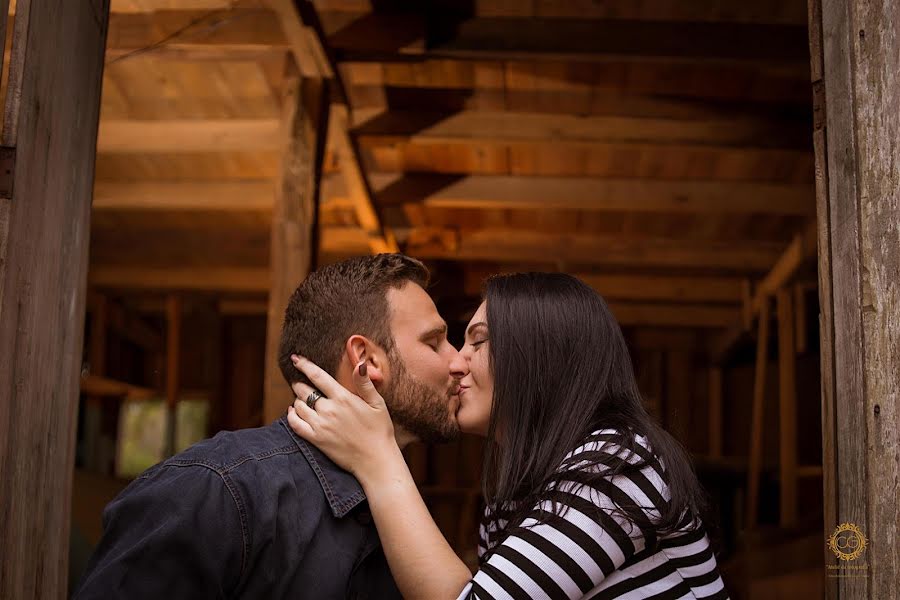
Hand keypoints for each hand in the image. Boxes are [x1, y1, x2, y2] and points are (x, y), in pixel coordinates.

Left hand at [286, 355, 398, 478]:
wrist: (375, 460)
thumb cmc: (380, 430)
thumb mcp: (377, 403)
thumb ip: (364, 383)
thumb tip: (359, 364)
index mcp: (343, 398)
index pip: (317, 376)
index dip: (304, 365)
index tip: (295, 359)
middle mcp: (328, 410)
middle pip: (304, 390)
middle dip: (299, 383)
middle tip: (299, 383)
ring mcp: (320, 425)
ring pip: (298, 406)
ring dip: (297, 399)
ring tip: (300, 398)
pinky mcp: (316, 440)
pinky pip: (295, 424)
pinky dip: (291, 416)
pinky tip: (293, 412)